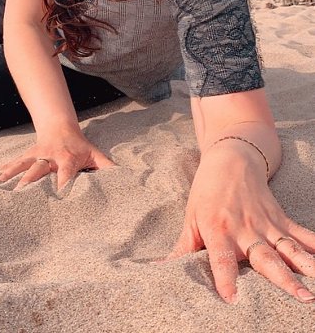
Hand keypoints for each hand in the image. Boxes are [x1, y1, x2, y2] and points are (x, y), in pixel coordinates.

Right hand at [0, 129, 114, 190]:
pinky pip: (14, 163)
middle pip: (39, 170)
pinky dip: (4, 170)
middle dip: (30, 183)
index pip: (66, 173)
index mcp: (68, 159)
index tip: (59, 197)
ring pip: (24, 166)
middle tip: (22, 197)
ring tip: (2, 189)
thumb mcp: (96, 154)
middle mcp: (50, 156)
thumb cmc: (80, 146)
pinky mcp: (27, 155)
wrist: (60, 126)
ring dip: (13, 176)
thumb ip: (108, 169)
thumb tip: (125, 181)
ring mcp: (36, 155)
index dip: (63, 184)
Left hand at [158, 143, 314, 303]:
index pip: (221, 257)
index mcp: (218, 229)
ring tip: (314, 289)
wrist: (231, 160)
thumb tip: (160, 269)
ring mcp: (266, 224)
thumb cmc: (206, 192)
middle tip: (299, 298)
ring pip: (288, 248)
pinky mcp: (281, 218)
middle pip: (264, 257)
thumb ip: (182, 248)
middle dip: (282, 279)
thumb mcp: (190, 218)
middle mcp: (245, 228)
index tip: (231, 298)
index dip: (225, 277)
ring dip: (305, 267)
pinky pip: (301, 234)